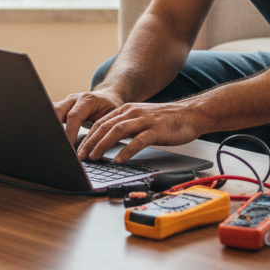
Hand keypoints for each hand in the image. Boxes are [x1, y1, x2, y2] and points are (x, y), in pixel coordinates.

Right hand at [54, 89, 123, 146]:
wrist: (108, 97)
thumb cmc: (112, 109)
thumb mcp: (112, 118)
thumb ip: (105, 129)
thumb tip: (99, 149)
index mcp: (87, 100)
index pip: (74, 116)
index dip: (70, 132)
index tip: (69, 148)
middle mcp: (74, 99)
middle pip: (57, 111)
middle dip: (55, 129)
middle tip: (57, 147)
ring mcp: (66, 102)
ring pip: (52, 112)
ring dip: (51, 127)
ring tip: (52, 144)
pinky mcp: (63, 108)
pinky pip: (53, 115)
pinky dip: (51, 126)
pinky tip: (51, 138)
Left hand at [77, 99, 205, 163]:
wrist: (191, 113)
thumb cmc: (167, 120)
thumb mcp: (141, 118)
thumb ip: (126, 126)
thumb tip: (108, 140)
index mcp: (127, 109)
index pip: (101, 122)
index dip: (88, 136)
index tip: (79, 149)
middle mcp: (132, 112)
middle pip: (105, 126)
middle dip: (90, 142)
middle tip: (80, 156)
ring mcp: (144, 120)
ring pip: (117, 131)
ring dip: (102, 145)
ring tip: (94, 157)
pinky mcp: (156, 130)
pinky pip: (137, 141)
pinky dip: (126, 151)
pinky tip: (118, 160)